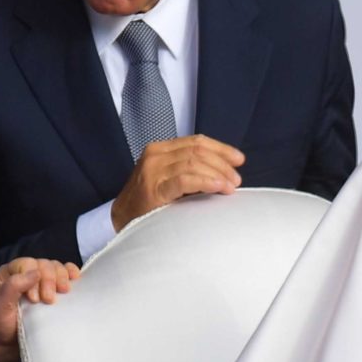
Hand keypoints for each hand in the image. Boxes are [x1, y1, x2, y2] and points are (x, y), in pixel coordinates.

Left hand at [0, 258, 79, 361]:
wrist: (8, 345)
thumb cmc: (1, 326)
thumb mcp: (0, 306)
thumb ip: (13, 287)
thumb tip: (35, 273)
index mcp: (10, 274)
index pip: (28, 264)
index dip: (34, 279)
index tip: (34, 300)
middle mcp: (26, 273)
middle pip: (44, 264)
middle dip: (50, 280)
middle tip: (49, 300)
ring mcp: (42, 281)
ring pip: (57, 267)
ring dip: (62, 278)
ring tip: (63, 292)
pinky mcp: (56, 289)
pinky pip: (67, 273)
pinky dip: (72, 273)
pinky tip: (75, 279)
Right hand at [111, 135, 244, 231]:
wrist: (122, 219)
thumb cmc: (151, 200)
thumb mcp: (169, 177)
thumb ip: (190, 168)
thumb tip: (226, 170)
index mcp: (160, 149)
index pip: (196, 142)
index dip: (221, 149)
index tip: (239, 159)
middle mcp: (155, 156)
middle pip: (197, 151)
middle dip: (222, 164)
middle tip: (237, 179)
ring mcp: (152, 171)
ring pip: (193, 163)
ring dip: (217, 174)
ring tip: (230, 187)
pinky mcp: (154, 189)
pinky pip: (185, 180)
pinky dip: (206, 182)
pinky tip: (218, 187)